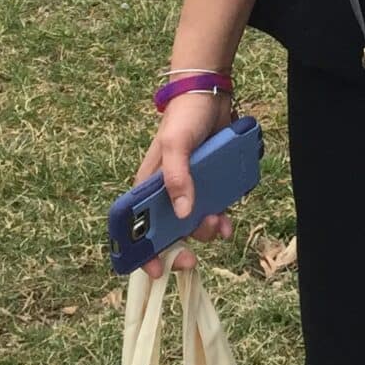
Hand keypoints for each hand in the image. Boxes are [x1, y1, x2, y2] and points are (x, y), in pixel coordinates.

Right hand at [133, 90, 237, 278]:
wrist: (212, 94)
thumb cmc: (185, 116)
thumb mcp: (176, 145)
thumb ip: (177, 177)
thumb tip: (182, 214)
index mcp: (147, 186)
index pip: (135, 227)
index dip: (142, 253)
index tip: (158, 270)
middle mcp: (164, 192)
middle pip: (167, 233)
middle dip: (180, 247)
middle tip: (192, 257)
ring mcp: (188, 189)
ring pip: (193, 225)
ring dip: (205, 232)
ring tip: (219, 223)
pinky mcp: (208, 185)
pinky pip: (212, 211)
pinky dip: (220, 221)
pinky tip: (228, 220)